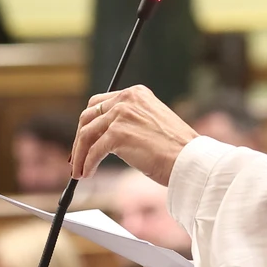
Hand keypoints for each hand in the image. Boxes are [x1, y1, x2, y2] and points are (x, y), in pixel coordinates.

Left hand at [70, 85, 196, 183]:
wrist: (189, 160)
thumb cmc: (176, 149)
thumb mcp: (151, 123)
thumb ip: (130, 121)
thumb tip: (105, 137)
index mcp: (136, 93)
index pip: (100, 103)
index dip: (88, 123)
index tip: (84, 140)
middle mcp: (127, 99)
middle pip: (88, 116)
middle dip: (79, 139)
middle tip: (76, 157)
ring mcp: (121, 115)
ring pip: (86, 134)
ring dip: (79, 155)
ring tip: (79, 171)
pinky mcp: (118, 134)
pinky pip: (93, 151)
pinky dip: (87, 164)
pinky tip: (88, 173)